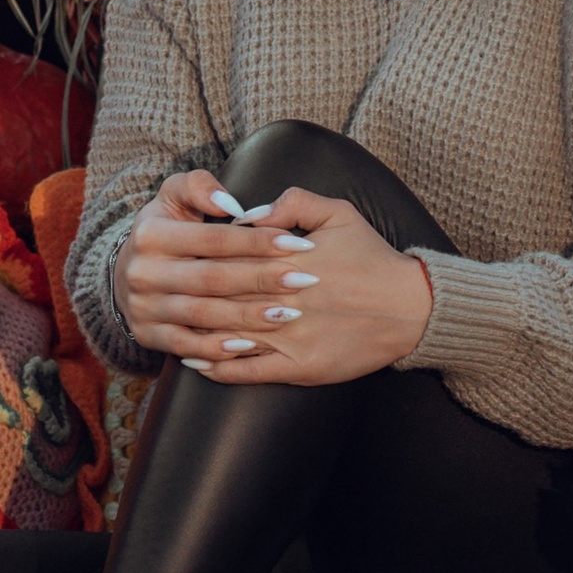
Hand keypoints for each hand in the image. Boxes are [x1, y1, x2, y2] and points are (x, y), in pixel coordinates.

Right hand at [115, 169, 296, 363]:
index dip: (257, 241)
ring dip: (247, 317)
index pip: (213, 238)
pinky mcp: (149, 335)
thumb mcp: (173, 197)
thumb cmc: (166, 229)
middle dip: (261, 279)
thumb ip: (198, 186)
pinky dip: (217, 348)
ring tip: (287, 314)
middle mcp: (144, 272)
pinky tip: (249, 346)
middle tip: (304, 280)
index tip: (297, 243)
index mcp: (152, 234)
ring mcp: (145, 307)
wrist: (125, 273)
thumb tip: (229, 203)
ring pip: (202, 315)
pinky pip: (186, 345)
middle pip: (211, 278)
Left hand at [178, 182, 434, 388]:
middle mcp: (285, 299)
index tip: (183, 256)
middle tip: (162, 292)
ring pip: (229, 336)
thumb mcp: (339, 213)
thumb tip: (250, 213)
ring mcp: (290, 337)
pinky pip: (248, 371)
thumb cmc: (372, 258)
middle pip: (223, 296)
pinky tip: (197, 362)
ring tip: (169, 327)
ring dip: (195, 333)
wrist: (410, 308)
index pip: (232, 257)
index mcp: (290, 259)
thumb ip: (294, 201)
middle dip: (191, 295)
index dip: (203, 257)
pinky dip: (218, 368)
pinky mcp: (299, 368)